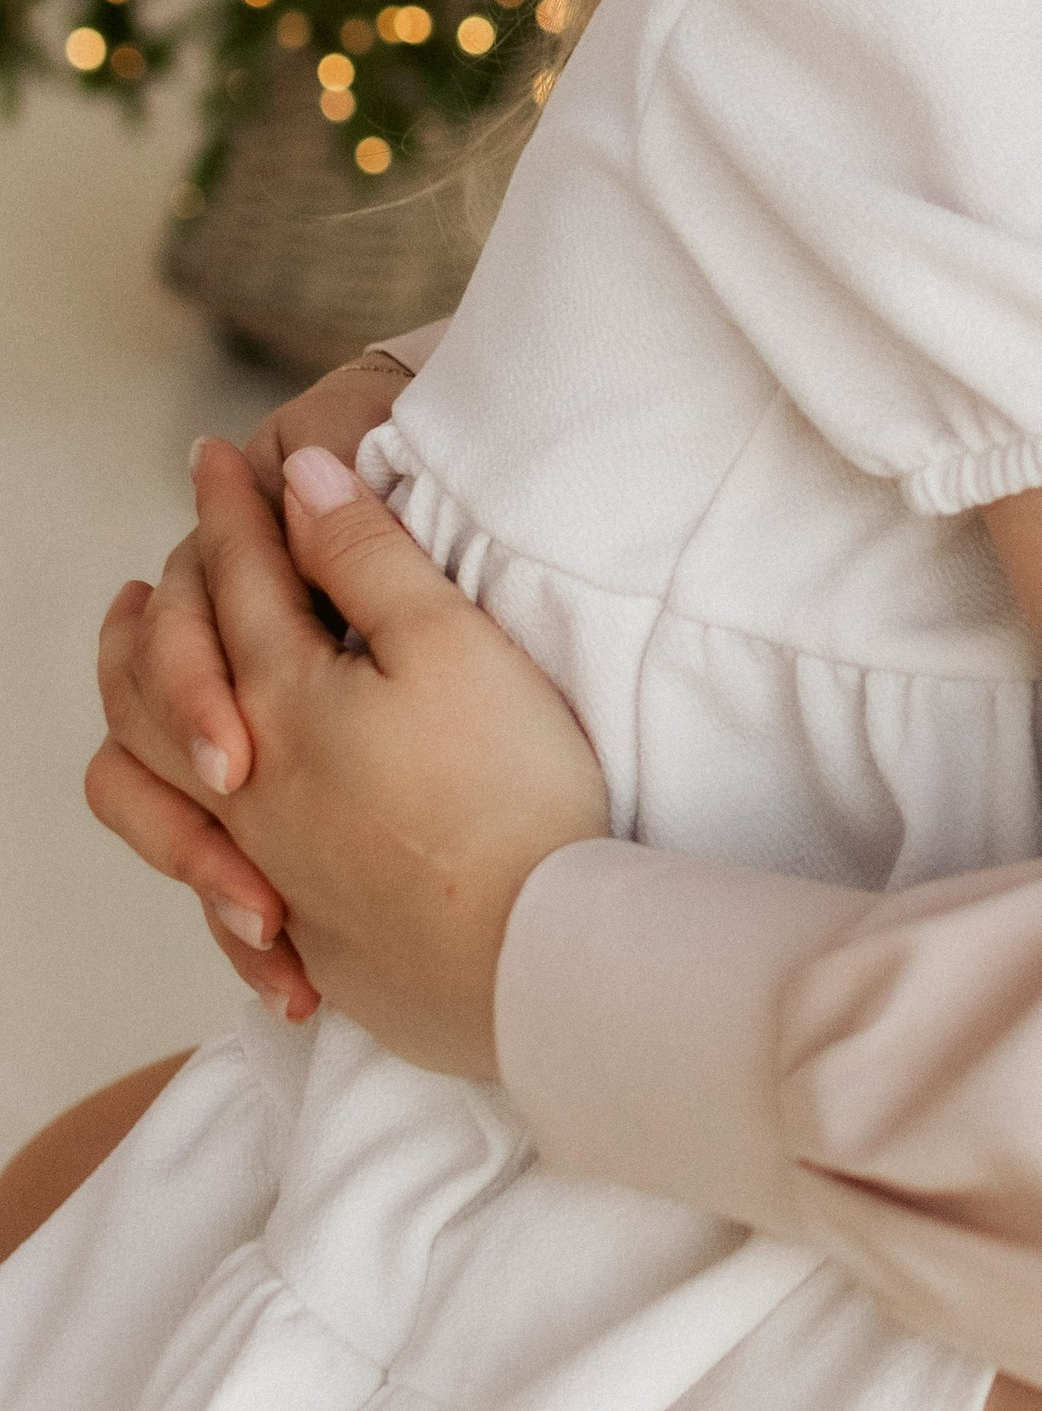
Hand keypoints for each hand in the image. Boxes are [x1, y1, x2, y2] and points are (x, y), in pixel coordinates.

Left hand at [95, 441, 608, 1081]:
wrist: (533, 954)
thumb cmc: (506, 790)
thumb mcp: (451, 643)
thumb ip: (366, 557)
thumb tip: (300, 475)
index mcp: (282, 696)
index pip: (241, 577)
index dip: (232, 507)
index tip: (216, 456)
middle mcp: (249, 782)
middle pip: (157, 683)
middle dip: (153, 617)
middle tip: (151, 580)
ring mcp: (266, 862)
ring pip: (149, 785)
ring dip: (138, 721)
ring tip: (145, 686)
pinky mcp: (304, 929)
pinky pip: (199, 880)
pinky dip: (177, 840)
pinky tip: (207, 831)